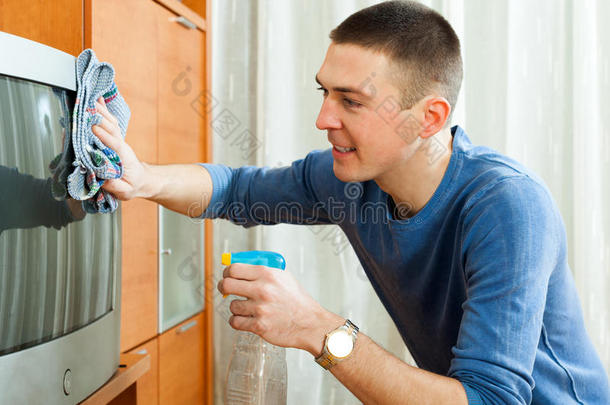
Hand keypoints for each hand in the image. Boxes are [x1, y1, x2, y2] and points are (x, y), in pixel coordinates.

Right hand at [91, 96, 149, 199]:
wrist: (143, 180)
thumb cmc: (132, 185)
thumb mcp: (124, 190)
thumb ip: (114, 185)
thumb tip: (101, 179)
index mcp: (123, 157)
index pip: (114, 144)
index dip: (104, 136)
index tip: (93, 129)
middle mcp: (120, 145)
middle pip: (110, 128)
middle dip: (98, 118)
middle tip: (85, 108)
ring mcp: (118, 140)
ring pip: (109, 122)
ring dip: (99, 110)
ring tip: (89, 99)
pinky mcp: (115, 138)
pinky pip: (109, 122)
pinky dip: (103, 110)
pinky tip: (98, 99)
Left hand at [218, 263, 342, 352]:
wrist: (310, 323)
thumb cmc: (297, 300)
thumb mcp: (284, 277)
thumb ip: (263, 271)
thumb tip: (240, 267)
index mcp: (268, 274)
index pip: (234, 268)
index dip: (227, 272)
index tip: (228, 276)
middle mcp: (262, 289)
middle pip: (227, 284)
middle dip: (224, 287)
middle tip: (226, 290)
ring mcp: (260, 308)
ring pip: (232, 305)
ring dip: (237, 307)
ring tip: (248, 308)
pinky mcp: (259, 325)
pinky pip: (235, 322)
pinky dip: (239, 321)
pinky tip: (247, 319)